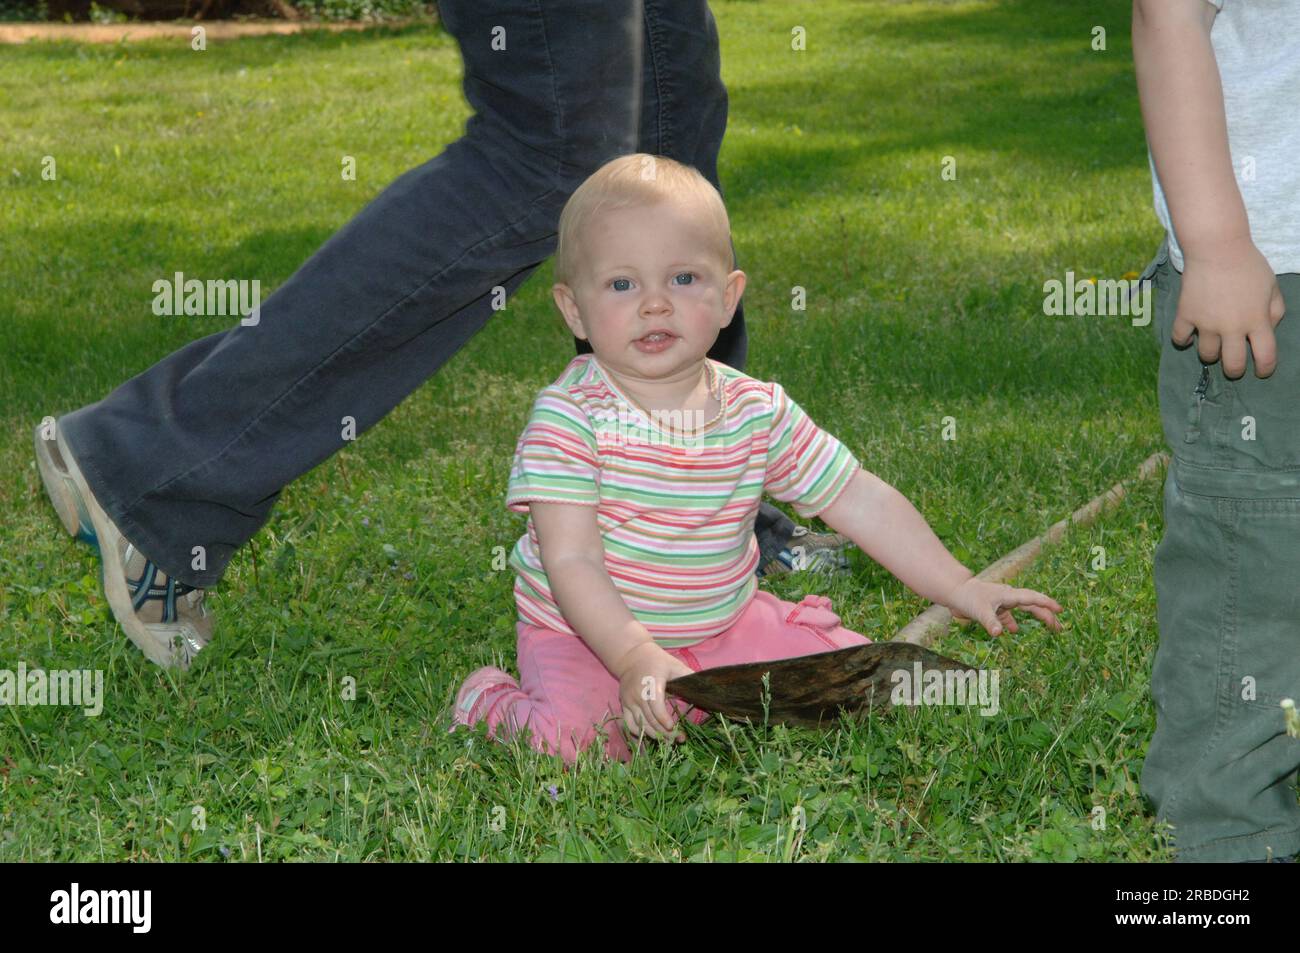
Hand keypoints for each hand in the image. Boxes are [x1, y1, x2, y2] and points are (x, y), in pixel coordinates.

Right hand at [613, 641, 693, 743]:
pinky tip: (652, 737)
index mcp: (651, 682)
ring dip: (654, 735)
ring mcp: (629, 701)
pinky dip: (639, 733)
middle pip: (649, 718)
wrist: (632, 657)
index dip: (663, 718)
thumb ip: (688, 676)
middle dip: (664, 732)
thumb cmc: (658, 662)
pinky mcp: (624, 705)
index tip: (673, 727)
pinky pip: (629, 724)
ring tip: (668, 742)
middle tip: (678, 739)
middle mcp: (637, 693)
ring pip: (640, 724)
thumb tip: (706, 687)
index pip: (655, 704)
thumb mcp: (674, 665)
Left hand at [940, 577, 1062, 636]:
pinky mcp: (994, 608)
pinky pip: (1008, 616)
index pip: (1032, 598)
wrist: (955, 592)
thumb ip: (990, 622)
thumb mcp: (980, 611)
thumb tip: (999, 634)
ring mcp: (1002, 602)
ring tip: (1049, 627)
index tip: (1060, 609)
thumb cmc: (969, 598)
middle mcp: (1009, 597)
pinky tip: (1015, 631)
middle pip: (1032, 605)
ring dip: (1036, 617)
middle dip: (1047, 614)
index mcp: (1009, 595)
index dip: (1046, 603)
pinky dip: (1013, 623)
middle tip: (1060, 627)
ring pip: (1023, 610)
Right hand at [1175, 239, 1285, 377]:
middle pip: (1232, 364)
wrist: (1216, 247)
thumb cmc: (1248, 264)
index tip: (1261, 371)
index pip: (1265, 356)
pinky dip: (1184, 340)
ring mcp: (1206, 323)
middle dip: (1234, 370)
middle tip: (1233, 366)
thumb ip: (1275, 310)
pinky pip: (1180, 338)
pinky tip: (1189, 335)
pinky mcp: (1186, 315)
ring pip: (1206, 355)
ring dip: (1211, 353)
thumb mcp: (1271, 286)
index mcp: (1256, 320)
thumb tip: (1267, 329)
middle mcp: (1232, 327)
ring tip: (1212, 344)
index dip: (1265, 369)